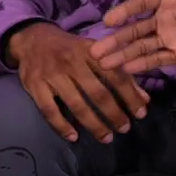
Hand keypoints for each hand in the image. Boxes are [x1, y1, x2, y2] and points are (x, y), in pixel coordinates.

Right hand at [9, 24, 149, 143]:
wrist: (32, 38)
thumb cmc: (69, 48)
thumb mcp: (95, 53)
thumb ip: (119, 74)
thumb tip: (144, 99)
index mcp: (90, 52)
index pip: (115, 75)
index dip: (130, 96)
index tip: (141, 114)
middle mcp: (71, 62)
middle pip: (97, 92)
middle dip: (114, 113)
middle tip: (125, 129)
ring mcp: (51, 74)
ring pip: (76, 104)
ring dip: (93, 124)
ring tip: (106, 137)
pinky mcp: (34, 85)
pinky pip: (49, 110)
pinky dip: (61, 126)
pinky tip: (73, 137)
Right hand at [94, 0, 175, 74]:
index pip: (141, 4)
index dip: (125, 11)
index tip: (108, 20)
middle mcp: (164, 18)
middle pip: (135, 29)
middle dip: (115, 39)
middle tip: (94, 50)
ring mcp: (171, 37)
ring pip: (141, 46)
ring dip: (122, 54)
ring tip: (103, 64)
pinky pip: (158, 59)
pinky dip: (143, 65)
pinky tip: (127, 69)